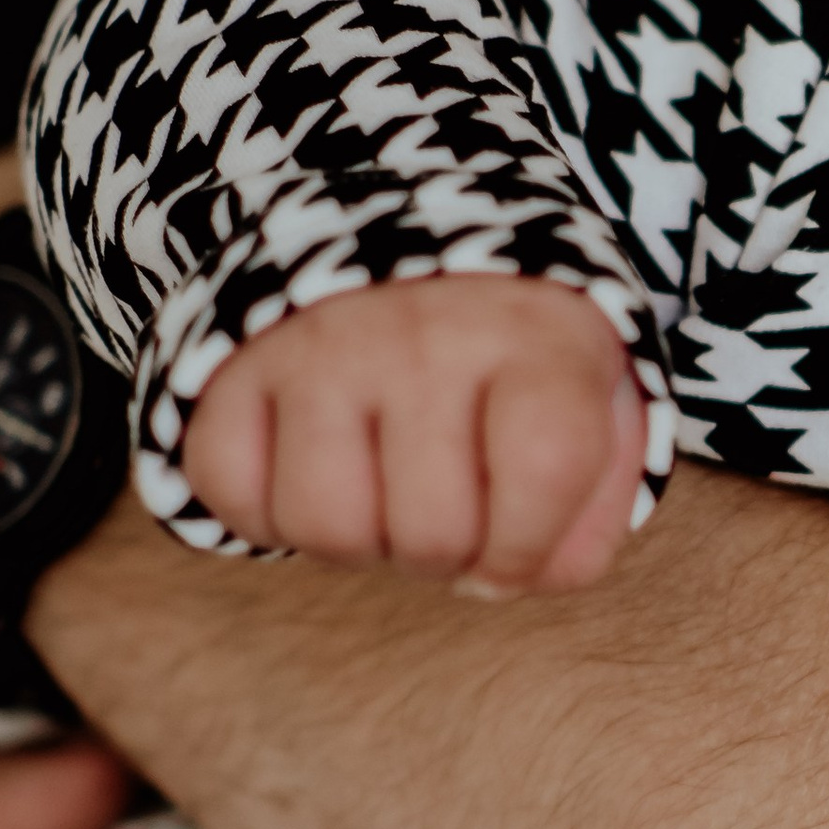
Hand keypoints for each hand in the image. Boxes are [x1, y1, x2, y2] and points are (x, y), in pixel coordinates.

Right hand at [181, 276, 648, 592]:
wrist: (413, 249)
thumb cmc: (519, 365)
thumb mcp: (598, 415)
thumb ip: (589, 513)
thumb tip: (505, 579)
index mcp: (538, 338)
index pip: (544, 468)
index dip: (529, 547)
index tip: (516, 548)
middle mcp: (426, 334)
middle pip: (429, 532)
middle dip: (444, 557)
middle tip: (447, 513)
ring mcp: (322, 345)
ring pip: (324, 527)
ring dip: (357, 544)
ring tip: (383, 497)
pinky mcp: (237, 365)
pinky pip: (231, 494)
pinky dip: (266, 515)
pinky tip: (315, 474)